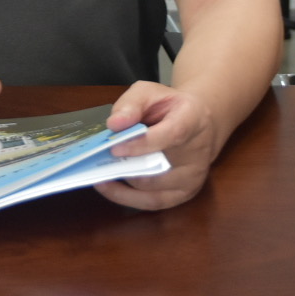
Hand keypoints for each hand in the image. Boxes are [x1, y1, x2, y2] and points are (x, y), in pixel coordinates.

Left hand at [96, 82, 221, 210]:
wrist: (199, 125)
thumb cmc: (169, 107)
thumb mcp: (150, 92)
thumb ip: (131, 104)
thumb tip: (114, 125)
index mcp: (193, 120)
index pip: (172, 135)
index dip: (142, 144)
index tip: (114, 147)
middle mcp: (198, 153)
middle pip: (159, 166)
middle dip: (125, 165)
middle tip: (95, 162)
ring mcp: (193, 177)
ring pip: (152, 188)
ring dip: (123, 181)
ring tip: (97, 172)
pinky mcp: (185, 193)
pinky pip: (152, 202)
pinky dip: (127, 197)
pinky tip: (108, 186)